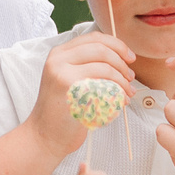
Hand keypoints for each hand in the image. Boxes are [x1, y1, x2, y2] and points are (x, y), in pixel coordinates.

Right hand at [23, 31, 138, 158]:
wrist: (43, 135)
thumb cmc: (61, 109)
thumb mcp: (68, 78)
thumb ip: (86, 64)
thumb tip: (120, 55)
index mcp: (59, 53)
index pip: (94, 38)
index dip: (117, 45)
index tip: (130, 58)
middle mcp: (59, 60)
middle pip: (102, 50)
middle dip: (122, 63)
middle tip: (130, 77)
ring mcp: (64, 75)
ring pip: (106, 69)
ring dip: (123, 82)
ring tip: (128, 93)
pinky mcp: (72, 93)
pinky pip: (104, 88)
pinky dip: (117, 95)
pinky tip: (120, 104)